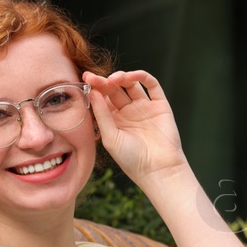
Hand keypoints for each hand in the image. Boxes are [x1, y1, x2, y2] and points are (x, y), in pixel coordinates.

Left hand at [82, 69, 189, 185]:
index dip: (94, 88)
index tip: (86, 78)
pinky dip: (142, 77)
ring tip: (114, 79)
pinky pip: (152, 86)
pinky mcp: (160, 105)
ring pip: (131, 85)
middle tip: (94, 77)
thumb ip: (102, 114)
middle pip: (114, 90)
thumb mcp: (111, 137)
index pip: (102, 99)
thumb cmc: (131, 159)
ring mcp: (144, 107)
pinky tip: (131, 76)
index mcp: (114, 120)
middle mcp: (128, 112)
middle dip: (104, 82)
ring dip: (122, 77)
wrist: (158, 170)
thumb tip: (92, 91)